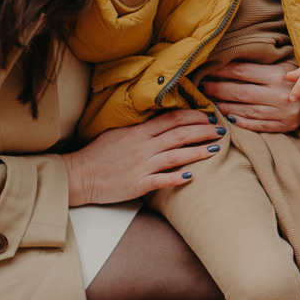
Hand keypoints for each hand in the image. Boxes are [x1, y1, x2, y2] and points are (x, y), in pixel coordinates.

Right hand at [63, 109, 222, 202]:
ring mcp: (141, 166)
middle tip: (220, 129)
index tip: (207, 115)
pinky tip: (191, 176)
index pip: (171, 119)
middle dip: (202, 130)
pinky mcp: (138, 184)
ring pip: (176, 155)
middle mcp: (142, 147)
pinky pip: (161, 180)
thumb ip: (141, 129)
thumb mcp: (118, 133)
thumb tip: (162, 122)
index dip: (192, 116)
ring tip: (214, 149)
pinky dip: (177, 178)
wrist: (79, 175)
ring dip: (197, 151)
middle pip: (179, 134)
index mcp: (138, 132)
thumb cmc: (98, 154)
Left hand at [195, 60, 299, 133]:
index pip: (242, 72)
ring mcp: (281, 113)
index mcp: (278, 75)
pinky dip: (241, 122)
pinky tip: (227, 118)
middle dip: (217, 89)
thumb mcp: (286, 65)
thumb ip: (263, 65)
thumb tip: (232, 62)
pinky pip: (257, 126)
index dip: (222, 71)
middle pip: (240, 92)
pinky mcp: (284, 126)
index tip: (207, 70)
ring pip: (245, 110)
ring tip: (209, 103)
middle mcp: (278, 95)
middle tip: (202, 87)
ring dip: (224, 107)